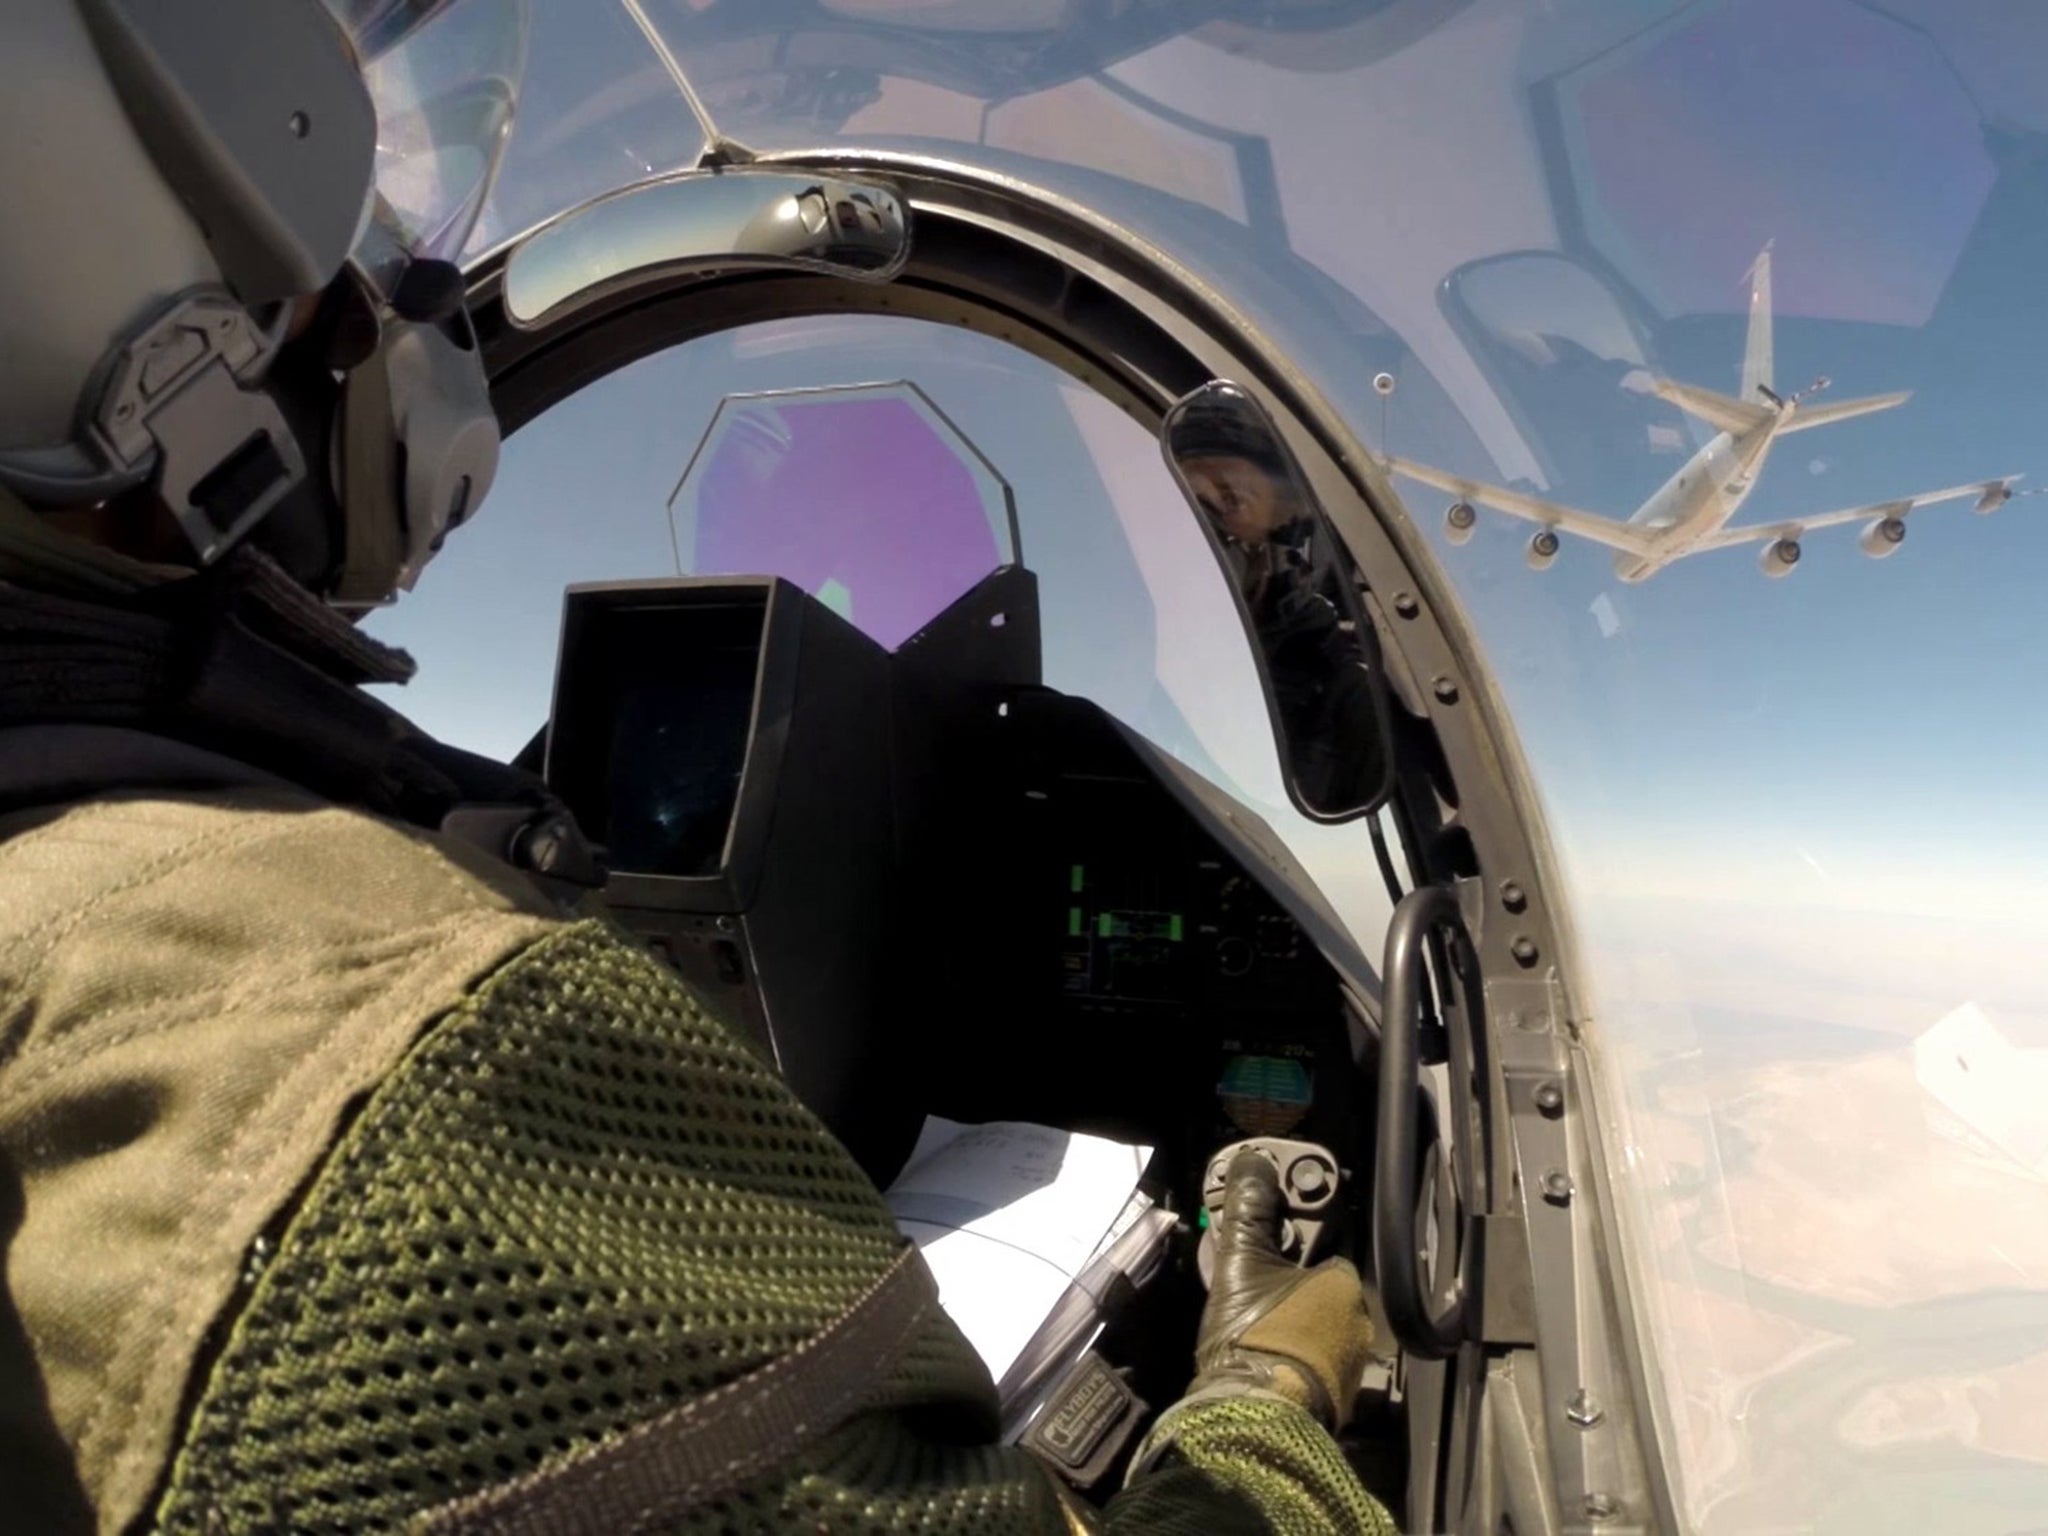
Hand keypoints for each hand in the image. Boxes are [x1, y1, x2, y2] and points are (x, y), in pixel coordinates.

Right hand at [1191, 1150, 1374, 1429]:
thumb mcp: (1241, 1262)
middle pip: (1318, 1292)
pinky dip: (1292, 1359)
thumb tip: (1251, 1165)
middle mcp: (1360, 1322)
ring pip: (1317, 1330)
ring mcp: (1351, 1365)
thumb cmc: (1255, 1334)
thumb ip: (1248, 1211)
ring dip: (1291, 1326)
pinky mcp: (1337, 1399)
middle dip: (1288, 1291)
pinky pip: (1313, 1365)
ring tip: (1251, 1329)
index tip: (1262, 1259)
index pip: (1321, 1251)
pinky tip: (1262, 1359)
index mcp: (1346, 1283)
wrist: (1255, 1415)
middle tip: (1251, 1295)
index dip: (1288, 1250)